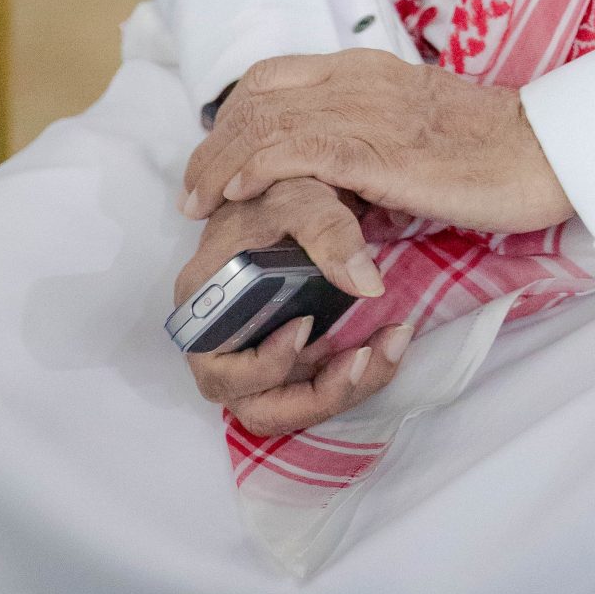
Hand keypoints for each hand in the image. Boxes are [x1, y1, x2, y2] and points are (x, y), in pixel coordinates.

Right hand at [173, 178, 412, 436]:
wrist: (288, 187)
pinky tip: (389, 340)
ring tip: (390, 345)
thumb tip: (368, 284)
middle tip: (365, 356)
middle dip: (318, 394)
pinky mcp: (287, 355)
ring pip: (292, 406)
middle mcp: (222, 345)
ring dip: (344, 389)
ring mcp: (256, 354)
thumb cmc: (278, 190)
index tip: (306, 326)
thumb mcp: (299, 197)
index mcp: (204, 307)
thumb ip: (327, 230)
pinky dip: (354, 373)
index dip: (262, 366)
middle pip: (259, 406)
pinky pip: (315, 386)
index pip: (219, 371)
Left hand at [180, 50, 572, 238]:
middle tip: (192, 192)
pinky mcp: (380, 150)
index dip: (233, 118)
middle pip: (258, 98)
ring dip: (222, 163)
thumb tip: (334, 183)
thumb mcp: (413, 131)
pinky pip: (300, 152)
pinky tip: (239, 194)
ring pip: (267, 123)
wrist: (543, 151)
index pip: (275, 78)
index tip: (215, 162)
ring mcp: (368, 109)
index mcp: (367, 68)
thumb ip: (369, 141)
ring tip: (200, 203)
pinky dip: (259, 170)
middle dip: (214, 144)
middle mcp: (359, 78)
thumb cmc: (488, 151)